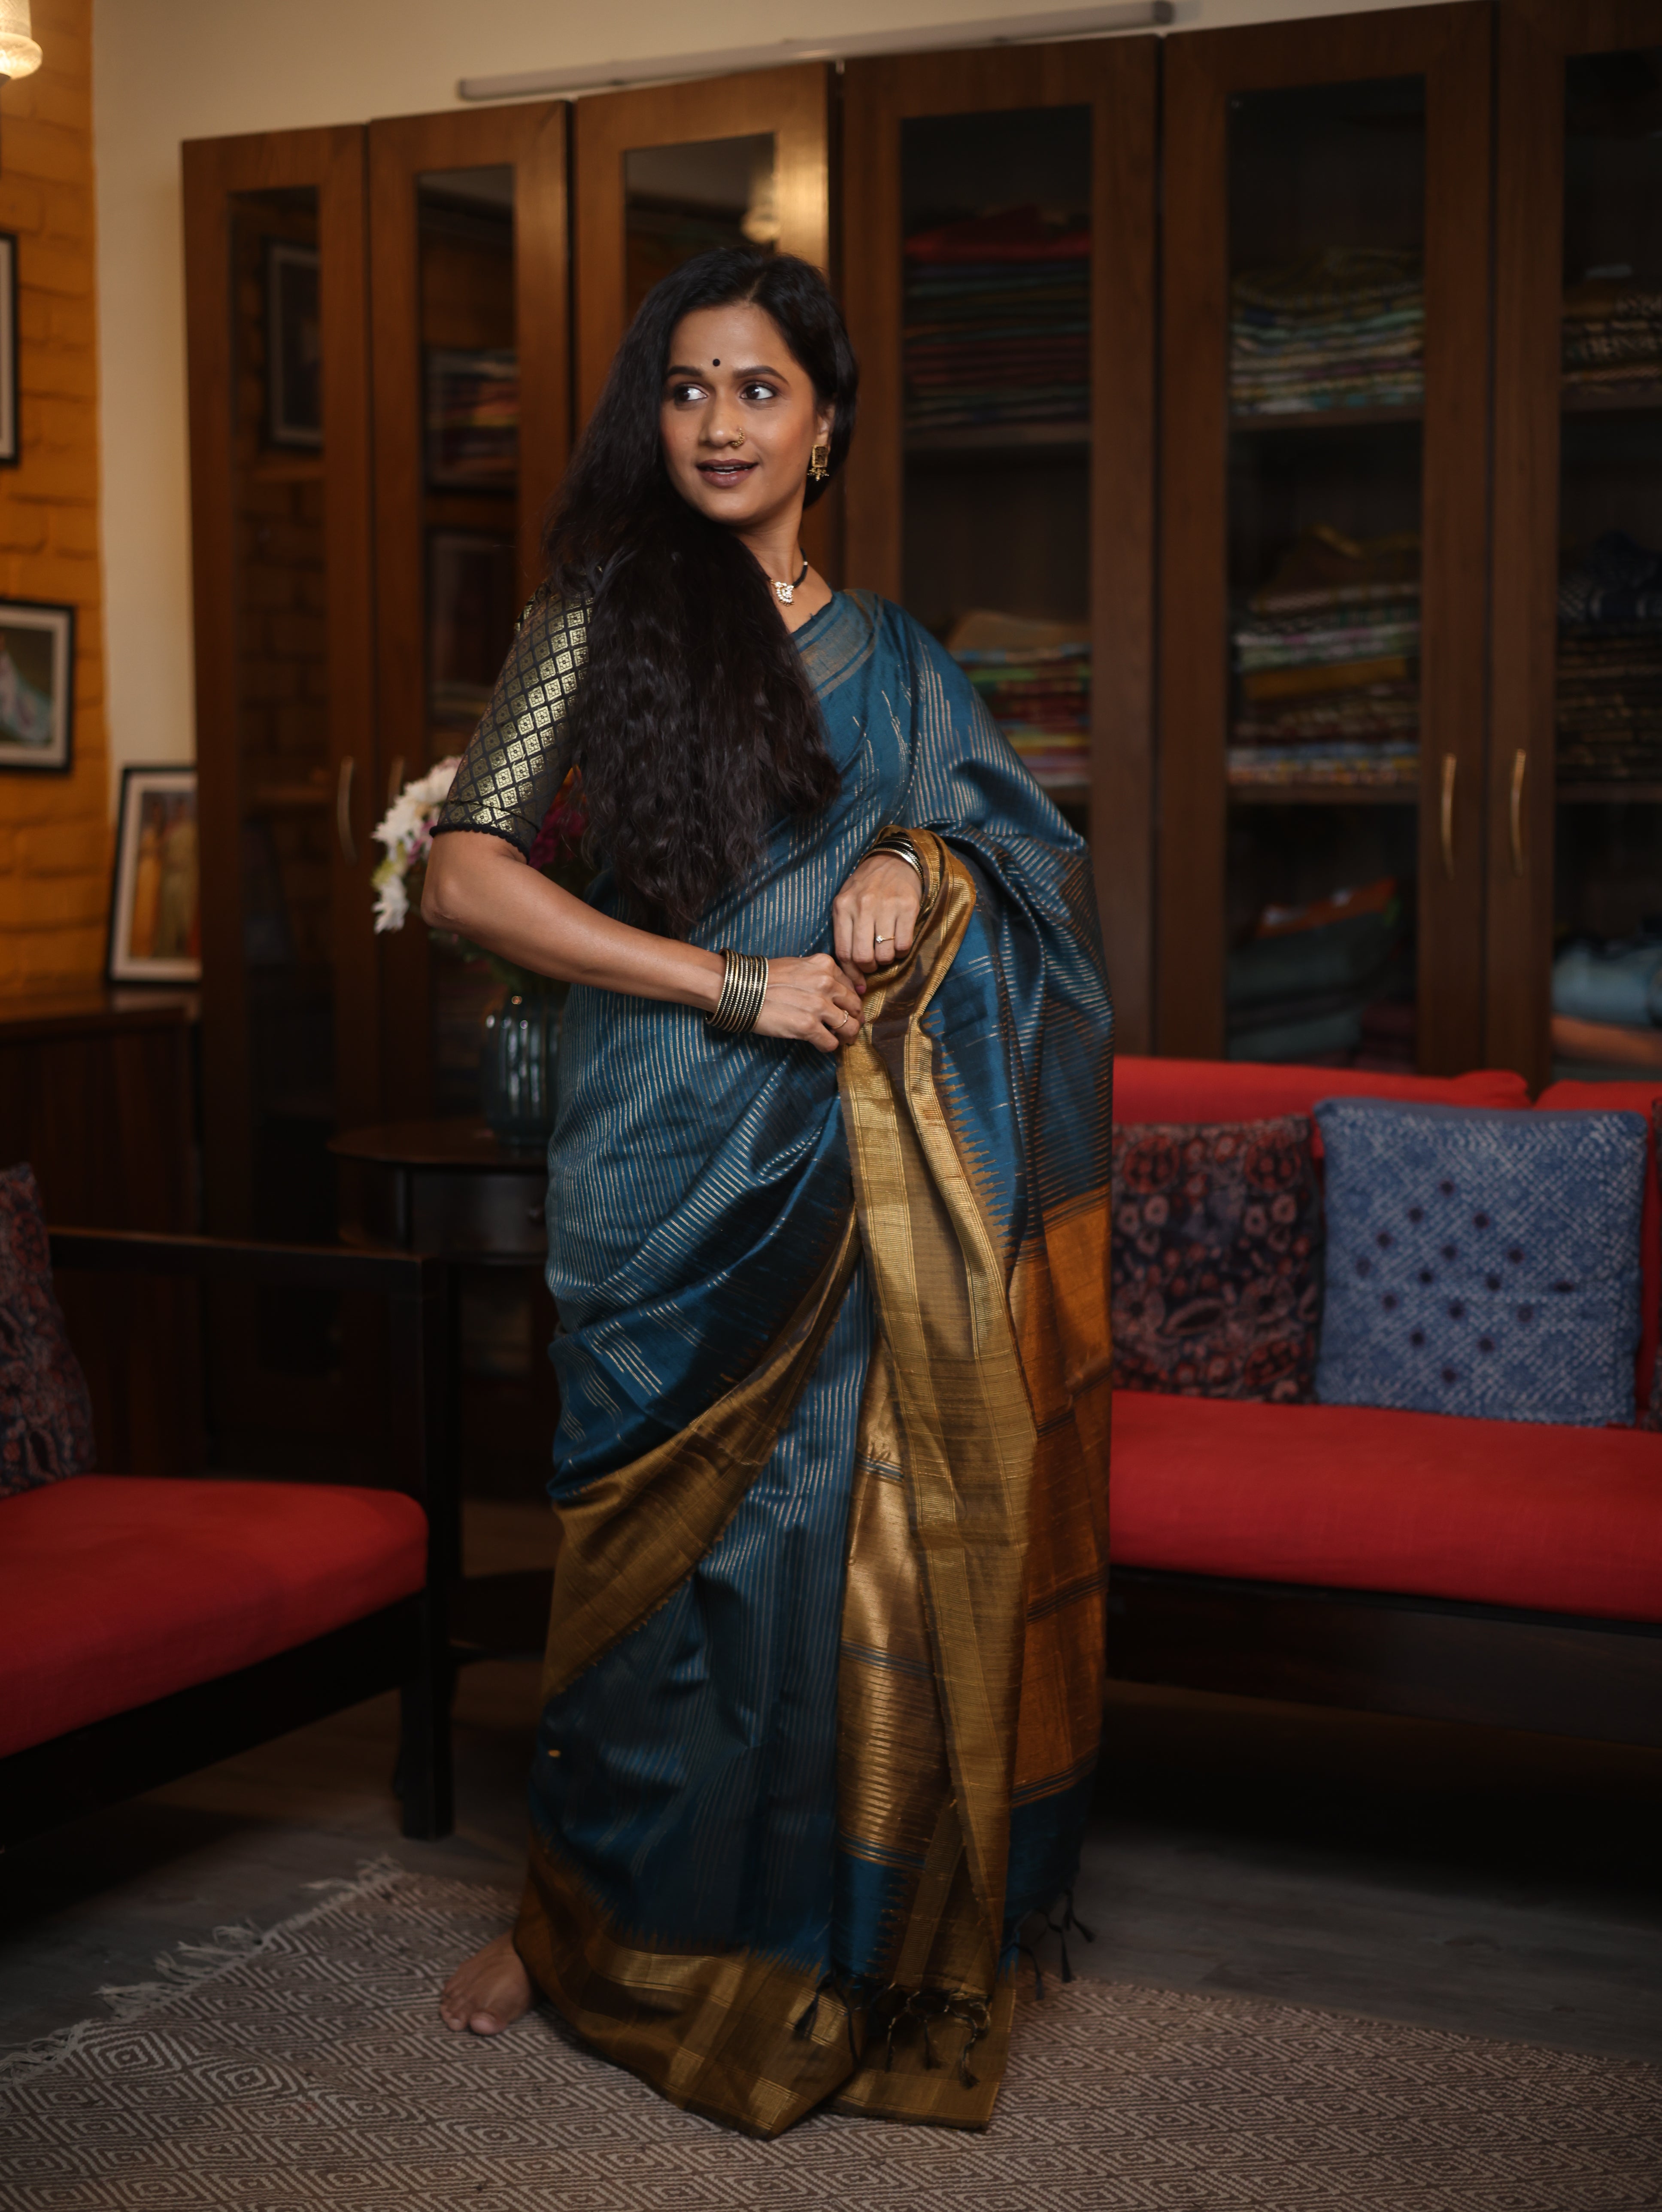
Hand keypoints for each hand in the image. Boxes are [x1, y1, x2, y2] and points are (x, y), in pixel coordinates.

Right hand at [751, 953, 865, 1053]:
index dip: (850, 1002)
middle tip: (845, 1028)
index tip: (847, 1010)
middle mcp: (827, 983)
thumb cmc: (765, 978)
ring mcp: (819, 1006)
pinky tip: (820, 1044)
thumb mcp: (798, 965)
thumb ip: (819, 975)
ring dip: (845, 1036)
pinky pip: (830, 1043)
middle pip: (855, 1007)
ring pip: (849, 1027)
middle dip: (853, 1019)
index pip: (851, 987)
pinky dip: (828, 1046)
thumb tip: (835, 992)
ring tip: (837, 1039)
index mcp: (826, 966)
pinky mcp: (808, 1026)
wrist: (742, 989)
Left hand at [832, 854, 921, 983]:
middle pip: (862, 957)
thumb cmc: (866, 887)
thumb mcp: (846, 903)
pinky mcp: (907, 907)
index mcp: (843, 907)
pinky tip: (899, 940)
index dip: (851, 974)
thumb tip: (851, 973)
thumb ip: (844, 932)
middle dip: (869, 967)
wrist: (892, 860)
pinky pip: (903, 944)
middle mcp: (862, 906)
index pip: (843, 952)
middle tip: (874, 963)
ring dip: (887, 959)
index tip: (858, 983)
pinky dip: (902, 951)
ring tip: (887, 949)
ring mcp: (885, 906)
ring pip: (884, 954)